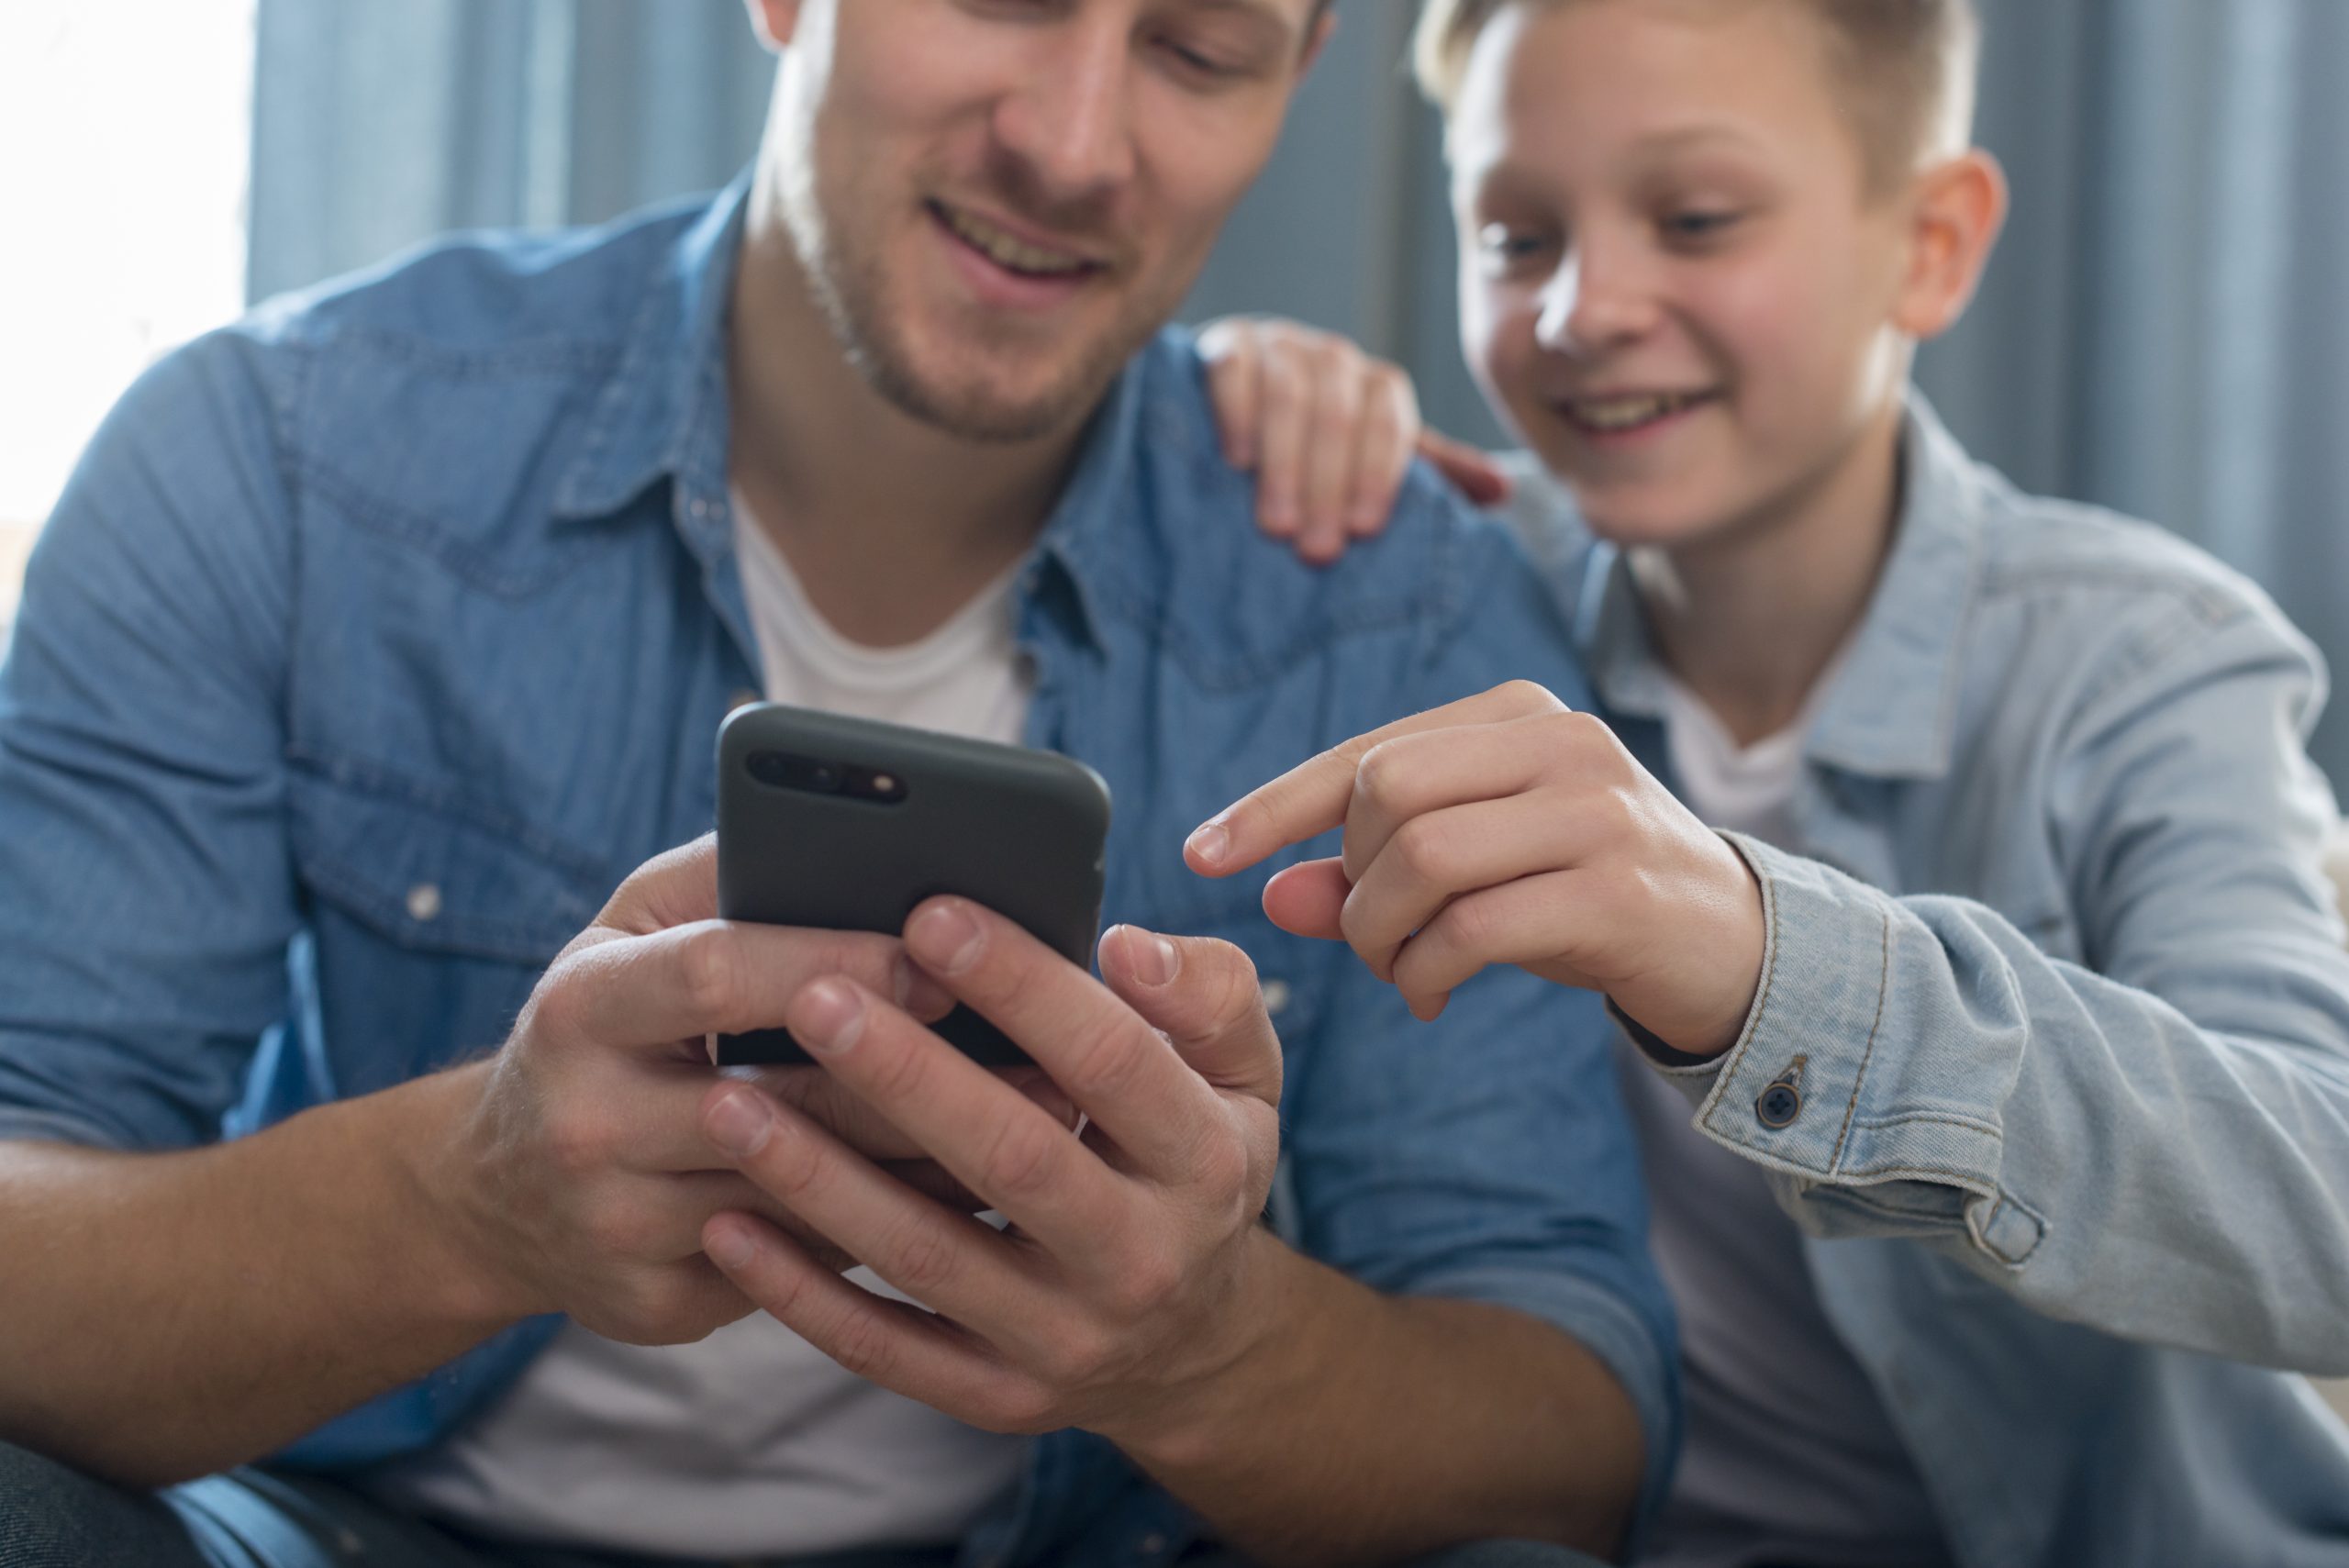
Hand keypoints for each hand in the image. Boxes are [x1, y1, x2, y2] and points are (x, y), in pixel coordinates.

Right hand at [444, 836, 1071, 1345]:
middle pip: (785, 1105)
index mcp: (582, 1007)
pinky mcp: (652, 1306)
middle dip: (924, 1080)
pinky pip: (801, 1268)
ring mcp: (617, 1227)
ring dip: (933, 1166)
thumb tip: (861, 832)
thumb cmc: (604, 1026)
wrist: (495, 1192)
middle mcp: (587, 1122)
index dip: (838, 964)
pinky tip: (973, 1202)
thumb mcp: (630, 931)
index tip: (943, 956)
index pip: (720, 977)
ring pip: (810, 1199)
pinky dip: (891, 1232)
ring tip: (1040, 1127)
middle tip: (1047, 1060)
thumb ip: (726, 874)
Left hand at [695, 899, 1286, 1457]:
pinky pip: (884, 1348)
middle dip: (907, 1076)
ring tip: (732, 1101)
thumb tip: (1127, 944)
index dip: (1025, 988)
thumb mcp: (1243, 1077)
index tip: (933, 915)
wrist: (1195, 1345)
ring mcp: (1066, 1340)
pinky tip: (727, 1225)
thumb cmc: (1191, 1160)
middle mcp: (1142, 1260)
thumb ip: (1207, 994)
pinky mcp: (995, 1398)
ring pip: (931, 1258)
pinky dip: (802, 1292)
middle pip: (1014, 1161)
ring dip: (824, 1180)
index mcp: (1206, 1162)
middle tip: (811, 997)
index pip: (1113, 1062)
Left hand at [1184, 681, 1766, 1057]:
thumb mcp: (1479, 874)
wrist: (1740, 946)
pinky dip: (1428, 973)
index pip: (1367, 750)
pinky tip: (1436, 998)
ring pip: (1421, 857)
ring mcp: (1592, 810)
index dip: (1273, 805)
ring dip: (1381, 936)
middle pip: (1384, 792)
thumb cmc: (1589, 899)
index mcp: (1517, 714)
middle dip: (1350, 881)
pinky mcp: (1614, 889)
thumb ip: (1375, 874)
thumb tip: (1273, 894)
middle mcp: (1557, 741)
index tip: (1201, 854)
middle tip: (1373, 941)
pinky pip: (1473, 928)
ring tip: (1402, 974)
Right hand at [1198, 316, 1509, 563]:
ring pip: (1289, 394)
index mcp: (1377, 385)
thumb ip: (1434, 473)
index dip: (1379, 475)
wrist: (1239, 406)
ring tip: (1276, 525)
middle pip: (1338, 414)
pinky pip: (1235, 370)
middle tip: (1317, 551)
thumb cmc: (1317, 450)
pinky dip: (1238, 413)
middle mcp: (1332, 357)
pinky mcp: (1227, 343)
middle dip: (1329, 487)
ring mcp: (1278, 344)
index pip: (1389, 421)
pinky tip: (1237, 461)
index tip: (1365, 530)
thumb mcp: (1376, 462)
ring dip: (1285, 465)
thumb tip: (1503, 491)